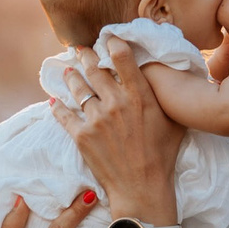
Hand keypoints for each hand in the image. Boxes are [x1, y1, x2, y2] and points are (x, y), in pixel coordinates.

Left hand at [51, 37, 185, 221]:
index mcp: (140, 95)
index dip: (112, 42)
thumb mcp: (174, 121)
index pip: (122, 56)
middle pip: (95, 68)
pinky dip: (58, 107)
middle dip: (86, 56)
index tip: (107, 38)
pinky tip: (54, 102)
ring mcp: (96, 118)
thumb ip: (166, 97)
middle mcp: (116, 102)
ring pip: (77, 88)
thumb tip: (168, 78)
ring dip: (71, 77)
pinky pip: (64, 115)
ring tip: (68, 71)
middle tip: (81, 50)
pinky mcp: (81, 136)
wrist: (142, 189)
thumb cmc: (163, 156)